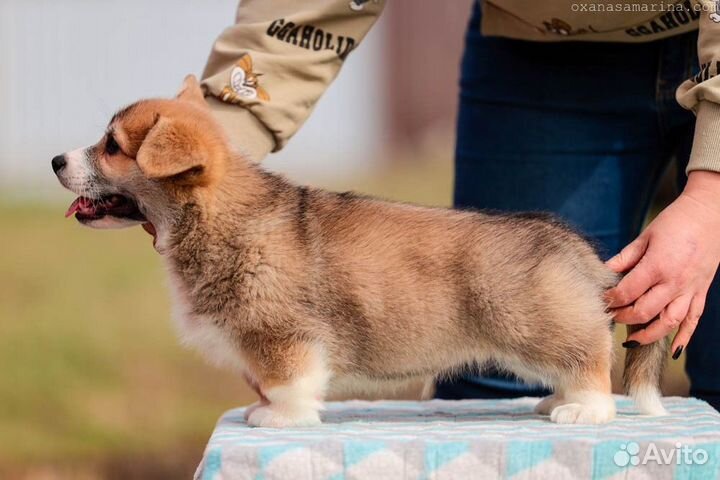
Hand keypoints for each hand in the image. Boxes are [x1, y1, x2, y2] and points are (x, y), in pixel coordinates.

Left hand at [605, 171, 719, 355]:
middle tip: (610, 318)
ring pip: (669, 322)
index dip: (610, 300)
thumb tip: (602, 272)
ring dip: (649, 335)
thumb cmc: (674, 222)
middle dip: (623, 318)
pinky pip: (694, 320)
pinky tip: (673, 350)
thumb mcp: (644, 237)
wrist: (709, 214)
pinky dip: (684, 337)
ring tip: (631, 341)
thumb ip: (624, 259)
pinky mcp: (701, 292)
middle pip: (645, 312)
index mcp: (657, 266)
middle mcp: (675, 282)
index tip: (600, 302)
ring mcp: (691, 289)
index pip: (627, 292)